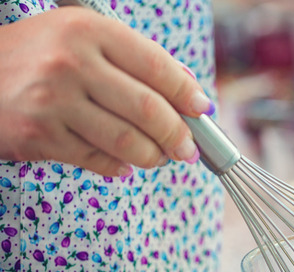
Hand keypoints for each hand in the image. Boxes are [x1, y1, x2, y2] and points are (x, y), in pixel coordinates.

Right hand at [0, 7, 213, 176]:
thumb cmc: (42, 57)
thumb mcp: (84, 39)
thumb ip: (134, 60)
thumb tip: (190, 94)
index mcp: (89, 31)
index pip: (157, 66)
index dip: (187, 94)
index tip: (202, 110)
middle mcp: (71, 63)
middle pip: (149, 110)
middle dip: (178, 135)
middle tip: (188, 149)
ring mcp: (53, 101)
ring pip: (128, 141)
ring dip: (154, 156)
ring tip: (160, 158)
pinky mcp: (39, 135)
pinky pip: (97, 160)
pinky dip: (119, 167)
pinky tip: (124, 164)